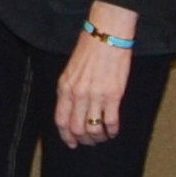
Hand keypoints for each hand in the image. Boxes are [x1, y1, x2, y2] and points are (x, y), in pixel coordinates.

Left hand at [54, 1, 137, 148]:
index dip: (66, 136)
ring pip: (93, 128)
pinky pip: (111, 121)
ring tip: (103, 137)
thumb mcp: (71, 69)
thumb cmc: (90, 47)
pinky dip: (112, 130)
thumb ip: (69, 89)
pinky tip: (114, 131)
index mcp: (65, 87)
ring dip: (98, 137)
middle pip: (76, 128)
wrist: (107, 33)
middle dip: (83, 140)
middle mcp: (78, 94)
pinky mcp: (113, 95)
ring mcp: (95, 95)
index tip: (71, 143)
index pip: (61, 120)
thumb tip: (72, 108)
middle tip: (90, 142)